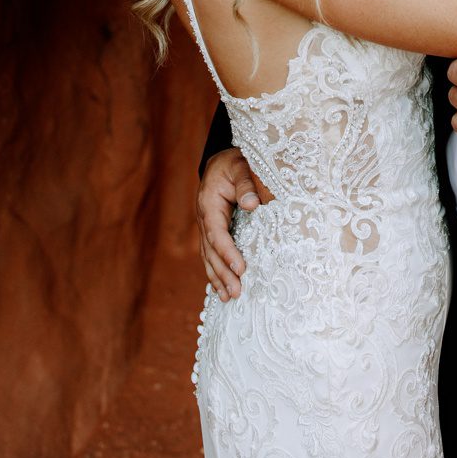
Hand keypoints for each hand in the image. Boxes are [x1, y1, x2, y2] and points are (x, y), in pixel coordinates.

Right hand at [197, 148, 259, 300]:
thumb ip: (246, 184)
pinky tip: (221, 287)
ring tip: (227, 299)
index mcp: (209, 204)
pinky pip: (212, 253)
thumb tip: (252, 205)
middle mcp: (204, 219)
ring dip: (218, 278)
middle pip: (211, 251)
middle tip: (235, 294)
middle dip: (222, 274)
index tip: (241, 268)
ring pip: (209, 256)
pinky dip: (216, 270)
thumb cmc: (234, 161)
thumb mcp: (240, 165)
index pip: (217, 234)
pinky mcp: (212, 230)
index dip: (228, 252)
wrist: (220, 158)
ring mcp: (206, 226)